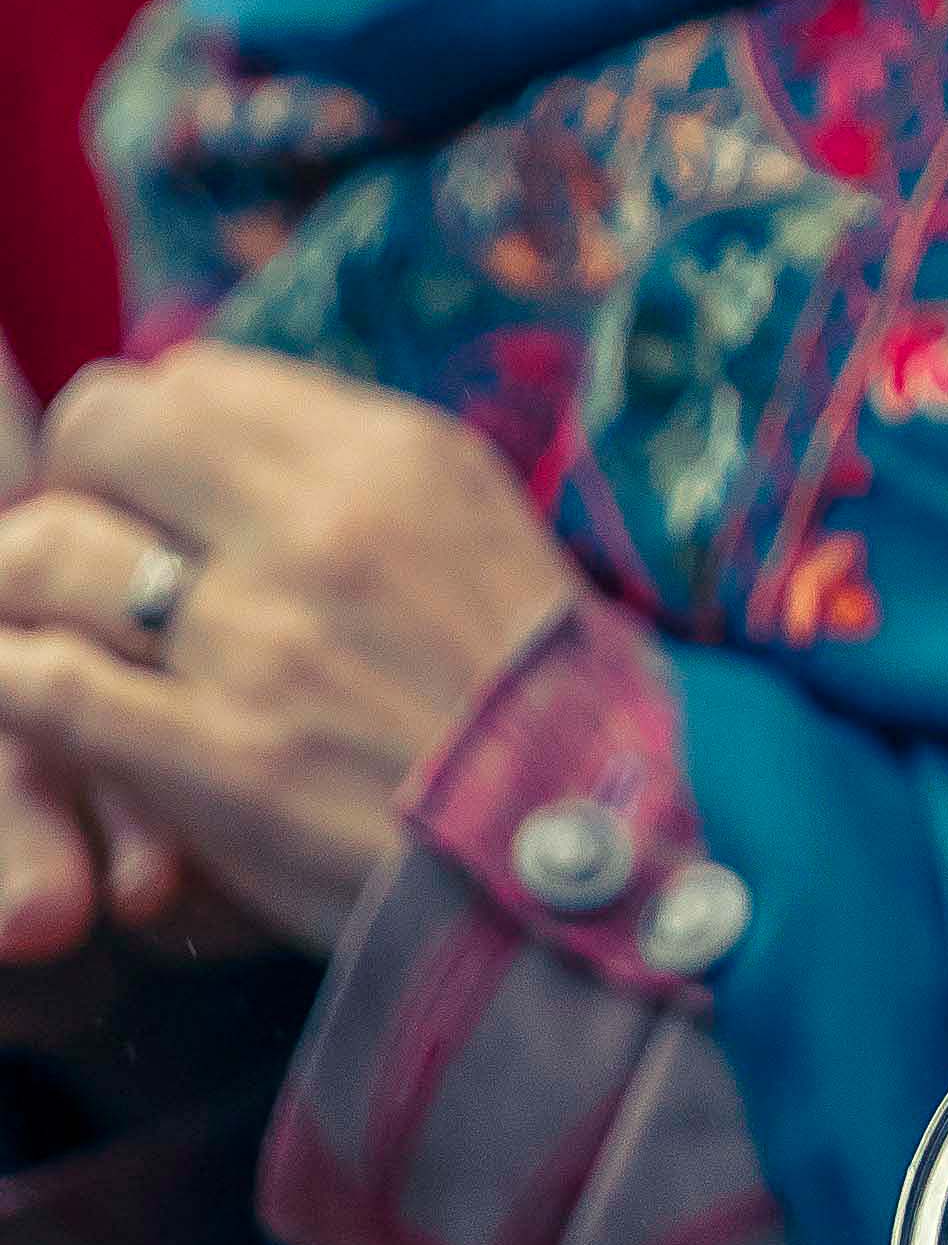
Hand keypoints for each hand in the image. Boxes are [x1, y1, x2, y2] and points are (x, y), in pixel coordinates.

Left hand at [0, 348, 567, 953]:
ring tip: (49, 630)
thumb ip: (365, 481)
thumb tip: (237, 433)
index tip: (151, 490)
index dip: (151, 436)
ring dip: (28, 592)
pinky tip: (24, 694)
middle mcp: (321, 527)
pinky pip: (42, 686)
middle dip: (70, 483)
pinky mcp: (216, 759)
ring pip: (46, 552)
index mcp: (396, 460)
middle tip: (86, 547)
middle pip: (101, 430)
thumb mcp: (485, 538)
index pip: (196, 380)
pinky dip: (13, 683)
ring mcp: (262, 641)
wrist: (594, 865)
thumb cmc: (544, 709)